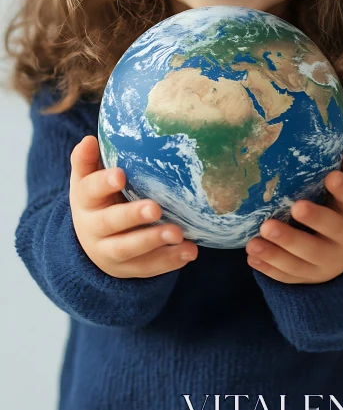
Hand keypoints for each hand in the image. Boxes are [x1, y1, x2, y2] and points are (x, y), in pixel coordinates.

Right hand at [69, 135, 197, 278]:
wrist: (92, 241)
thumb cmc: (97, 198)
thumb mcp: (87, 179)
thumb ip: (87, 160)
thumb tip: (89, 140)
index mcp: (85, 201)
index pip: (90, 190)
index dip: (103, 183)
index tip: (120, 175)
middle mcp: (93, 229)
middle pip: (110, 223)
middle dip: (133, 216)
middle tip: (155, 208)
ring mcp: (109, 253)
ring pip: (129, 250)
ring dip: (154, 241)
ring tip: (178, 233)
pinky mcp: (129, 269)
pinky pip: (148, 267)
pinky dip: (170, 260)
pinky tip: (189, 250)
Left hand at [245, 148, 342, 283]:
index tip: (331, 176)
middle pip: (329, 233)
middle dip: (312, 220)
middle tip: (294, 208)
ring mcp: (324, 264)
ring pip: (302, 260)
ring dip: (278, 251)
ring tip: (255, 241)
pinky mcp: (306, 277)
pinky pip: (288, 275)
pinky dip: (269, 268)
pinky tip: (252, 256)